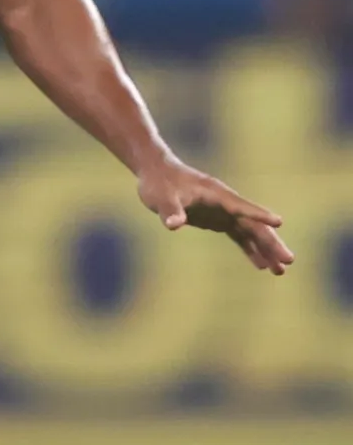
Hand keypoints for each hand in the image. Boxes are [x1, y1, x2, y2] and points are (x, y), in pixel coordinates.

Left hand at [136, 155, 290, 272]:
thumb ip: (170, 211)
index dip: (258, 214)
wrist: (157, 173)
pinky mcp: (218, 219)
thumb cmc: (159, 183)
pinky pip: (239, 236)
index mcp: (217, 195)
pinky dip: (250, 250)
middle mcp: (226, 204)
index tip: (278, 222)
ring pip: (251, 232)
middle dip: (271, 243)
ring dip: (265, 250)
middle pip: (254, 225)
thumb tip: (173, 225)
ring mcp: (224, 212)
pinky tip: (261, 265)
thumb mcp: (161, 198)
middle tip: (288, 261)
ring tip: (280, 271)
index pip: (242, 207)